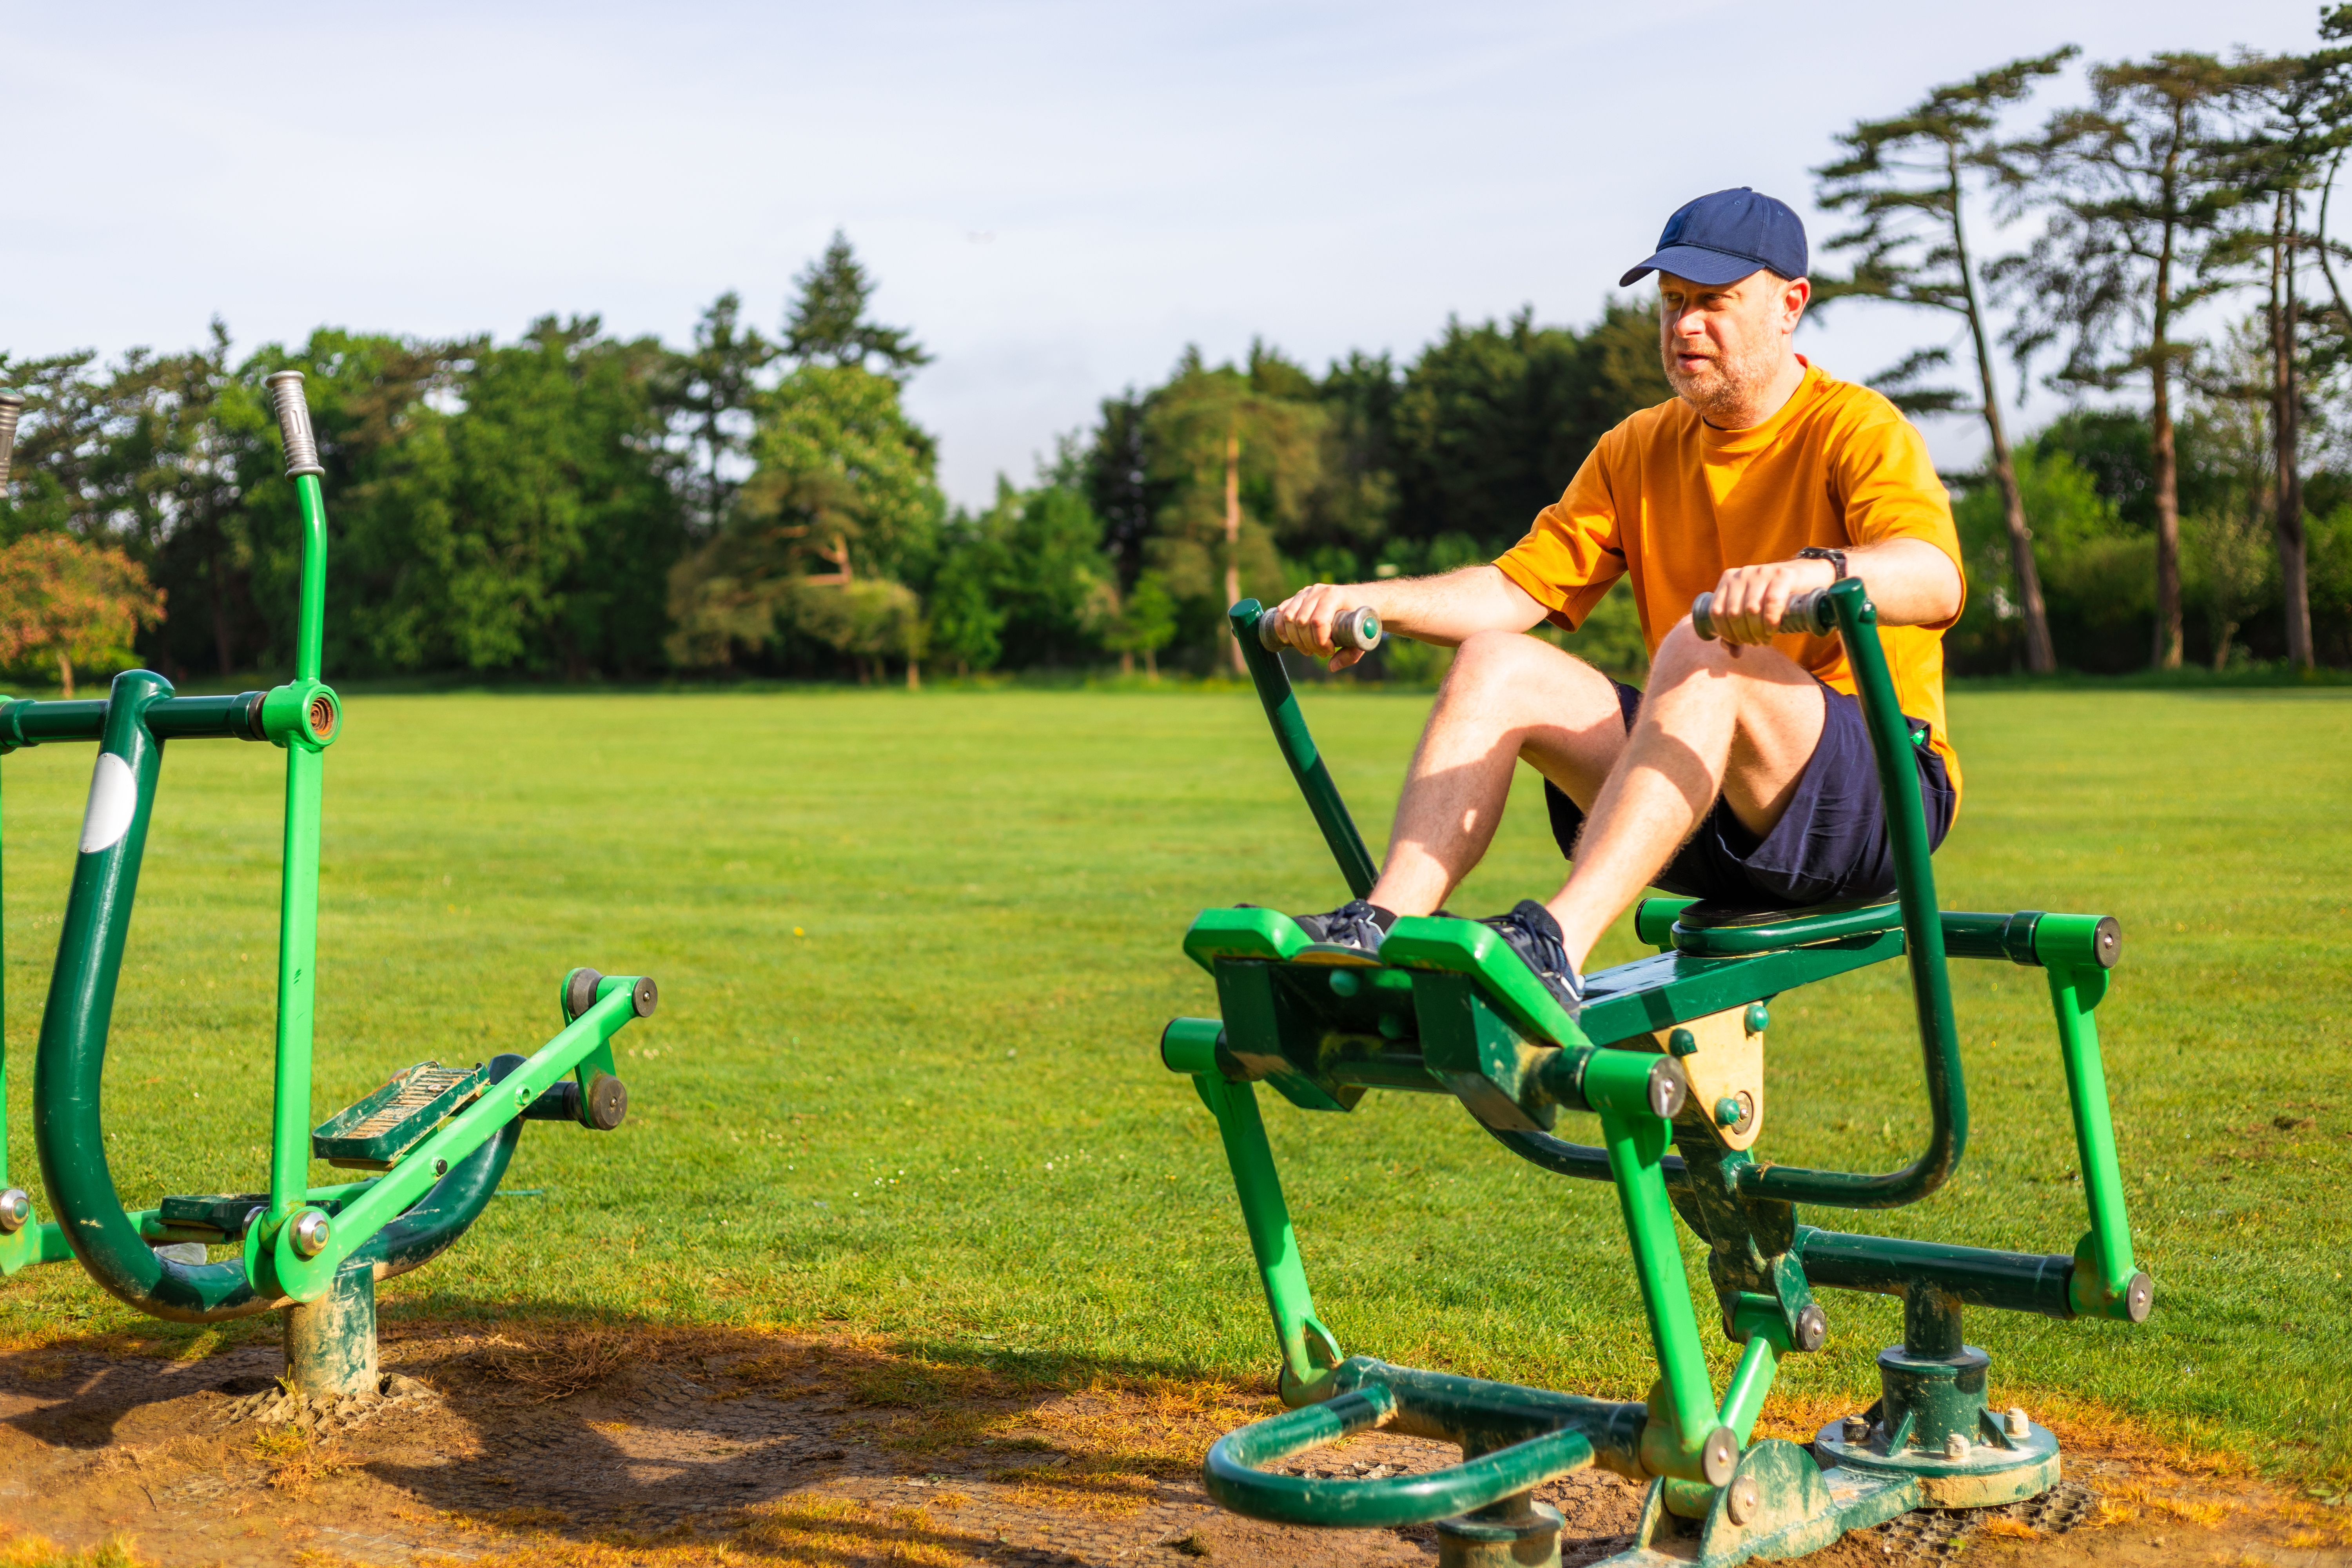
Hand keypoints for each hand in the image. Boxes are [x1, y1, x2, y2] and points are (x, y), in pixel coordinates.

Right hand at [1265, 582, 1377, 669]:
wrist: (1361, 598)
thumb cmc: (1361, 618)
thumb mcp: (1363, 636)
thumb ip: (1350, 654)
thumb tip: (1331, 667)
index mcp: (1334, 596)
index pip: (1318, 621)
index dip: (1320, 641)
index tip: (1330, 651)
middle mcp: (1318, 591)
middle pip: (1302, 622)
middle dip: (1309, 644)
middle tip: (1321, 653)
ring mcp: (1306, 593)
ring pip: (1289, 618)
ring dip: (1296, 640)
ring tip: (1308, 649)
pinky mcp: (1297, 597)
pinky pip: (1281, 613)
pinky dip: (1281, 629)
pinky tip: (1288, 640)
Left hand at [1704, 558, 1837, 647]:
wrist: (1807, 576)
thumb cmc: (1775, 597)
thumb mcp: (1753, 611)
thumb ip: (1737, 630)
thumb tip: (1732, 653)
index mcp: (1728, 579)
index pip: (1716, 612)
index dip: (1726, 633)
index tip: (1739, 643)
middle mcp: (1742, 573)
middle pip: (1734, 614)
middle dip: (1744, 635)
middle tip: (1756, 643)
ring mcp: (1762, 571)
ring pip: (1751, 610)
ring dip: (1757, 631)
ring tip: (1765, 639)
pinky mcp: (1783, 574)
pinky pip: (1771, 601)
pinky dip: (1770, 620)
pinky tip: (1772, 630)